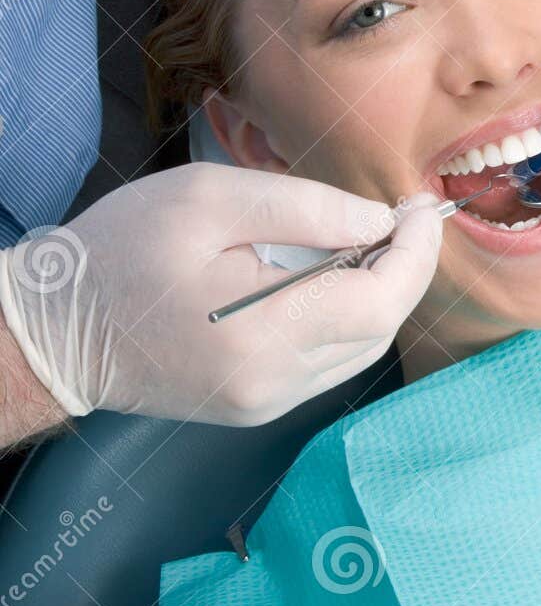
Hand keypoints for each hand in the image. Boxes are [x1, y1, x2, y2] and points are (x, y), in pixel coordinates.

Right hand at [0, 164, 442, 425]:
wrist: (55, 328)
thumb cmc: (123, 250)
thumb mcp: (207, 199)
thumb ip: (304, 207)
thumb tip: (380, 222)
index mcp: (259, 333)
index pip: (379, 302)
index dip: (415, 254)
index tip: (421, 208)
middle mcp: (272, 382)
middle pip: (379, 328)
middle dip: (403, 269)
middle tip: (401, 216)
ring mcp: (266, 402)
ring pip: (361, 349)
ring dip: (378, 294)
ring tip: (364, 241)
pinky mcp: (258, 406)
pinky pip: (330, 363)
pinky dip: (346, 319)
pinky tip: (328, 278)